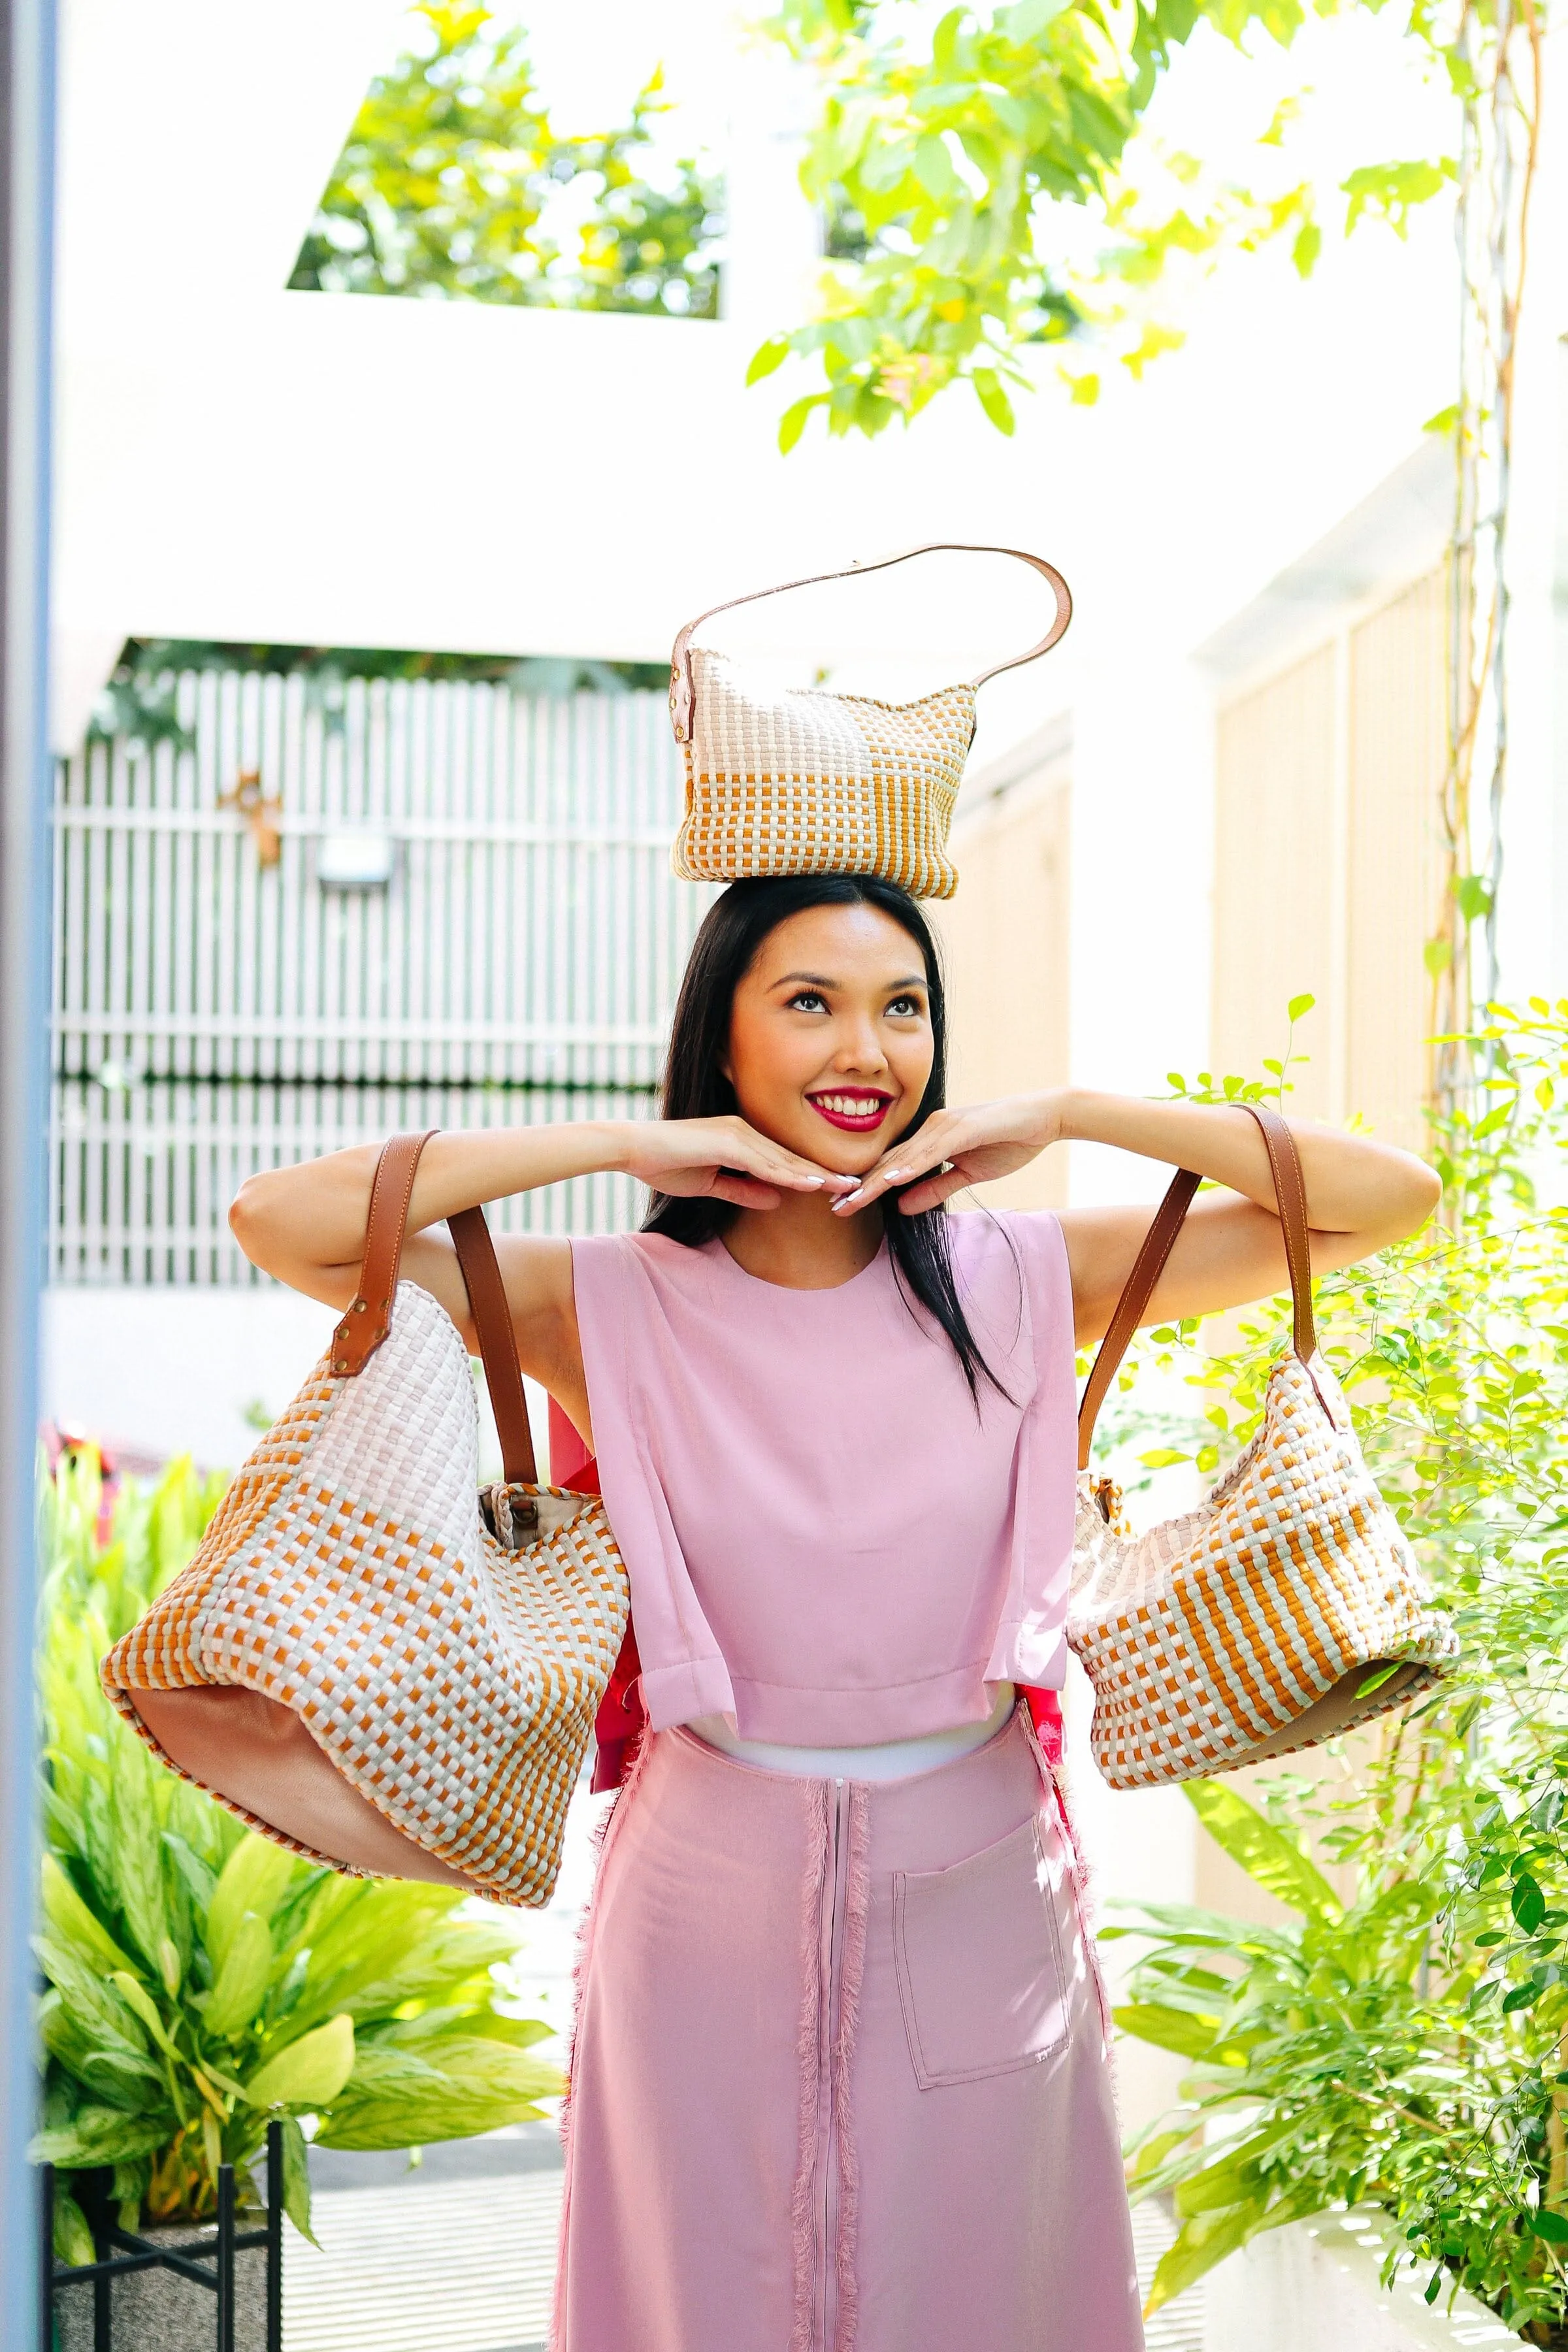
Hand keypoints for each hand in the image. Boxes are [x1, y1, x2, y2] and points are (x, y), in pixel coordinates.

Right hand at [618, 1116, 857, 1210]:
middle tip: (857, 1186)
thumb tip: (776, 1200)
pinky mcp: (727, 1141)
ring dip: (816, 1175)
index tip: (837, 1188)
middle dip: (825, 1173)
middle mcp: (745, 1130)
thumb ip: (743, 1190)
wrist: (633, 1149)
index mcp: (742, 1138)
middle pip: (792, 1157)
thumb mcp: (711, 1184)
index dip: (811, 1175)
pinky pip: (764, 1163)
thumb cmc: (666, 1163)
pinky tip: (812, 1184)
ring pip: (784, 1160)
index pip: (783, 1160)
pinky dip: (790, 1175)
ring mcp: (737, 1133)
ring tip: (845, 1187)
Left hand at [830, 1093, 1063, 1215]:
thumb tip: (901, 1207)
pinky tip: (892, 1180)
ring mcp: (944, 1126)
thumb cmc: (1008, 1141)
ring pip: (903, 1157)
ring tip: (853, 1199)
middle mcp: (930, 1129)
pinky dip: (911, 1166)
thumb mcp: (967, 1174)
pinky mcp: (962, 1128)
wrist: (1044, 1118)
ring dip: (877, 1180)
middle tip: (834, 1209)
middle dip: (860, 1187)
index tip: (843, 1208)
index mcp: (929, 1139)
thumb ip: (935, 1188)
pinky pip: (931, 1150)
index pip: (891, 1167)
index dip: (867, 1188)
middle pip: (889, 1162)